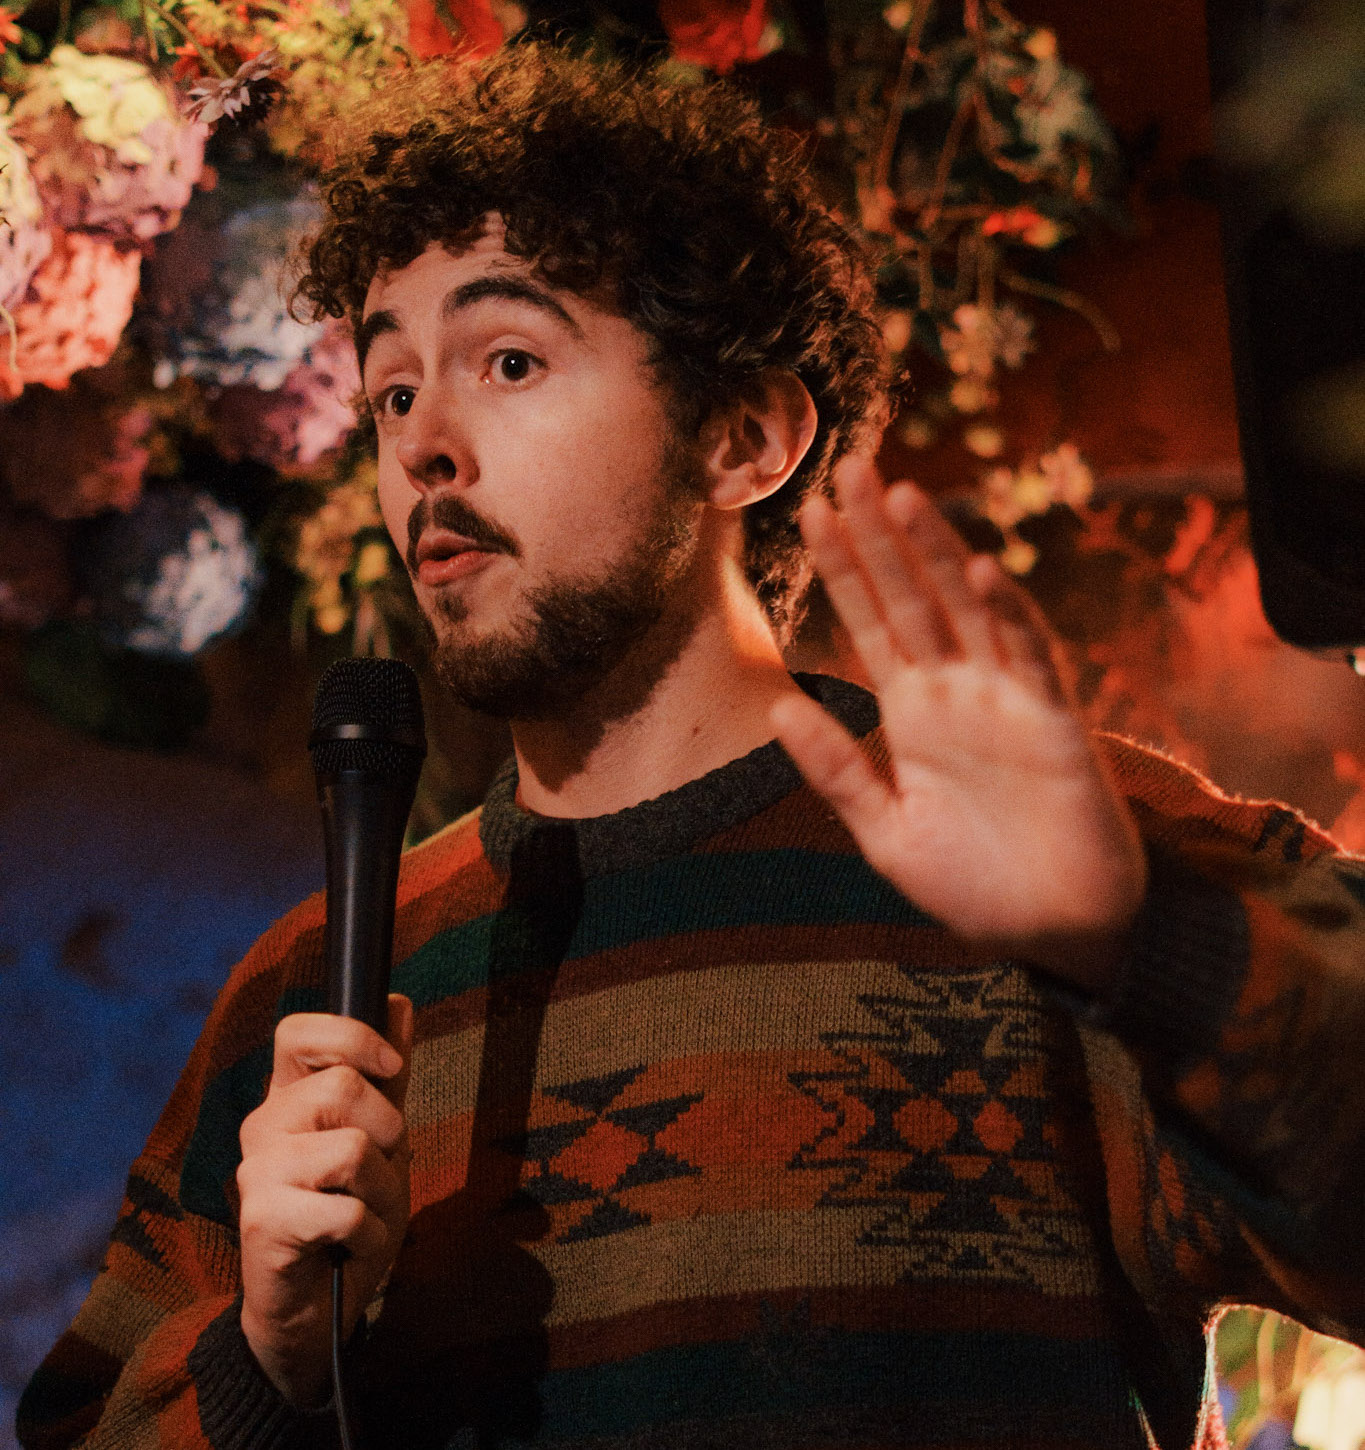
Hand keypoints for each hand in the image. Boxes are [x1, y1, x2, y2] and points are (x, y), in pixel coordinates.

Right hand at [237, 997, 412, 1406]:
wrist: (317, 1307)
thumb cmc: (348, 1216)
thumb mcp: (381, 1139)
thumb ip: (388, 1077)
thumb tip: (400, 1003)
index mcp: (287, 1097)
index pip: (297, 1031)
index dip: (352, 1037)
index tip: (389, 1070)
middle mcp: (262, 1125)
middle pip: (345, 1086)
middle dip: (388, 1133)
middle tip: (374, 1172)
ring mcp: (255, 1172)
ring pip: (353, 1150)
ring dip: (382, 1191)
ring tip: (361, 1213)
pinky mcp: (262, 1220)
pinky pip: (349, 1210)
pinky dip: (370, 1233)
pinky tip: (348, 1246)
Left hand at [771, 458, 1147, 991]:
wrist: (1053, 932)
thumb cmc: (971, 886)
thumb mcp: (885, 831)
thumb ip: (836, 770)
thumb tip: (778, 702)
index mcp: (912, 713)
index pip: (870, 622)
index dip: (843, 568)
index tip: (810, 512)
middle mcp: (956, 692)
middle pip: (912, 596)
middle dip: (880, 535)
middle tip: (850, 467)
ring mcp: (1007, 701)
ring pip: (967, 609)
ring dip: (937, 554)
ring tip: (901, 496)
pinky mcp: (1055, 725)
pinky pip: (1031, 660)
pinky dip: (1008, 617)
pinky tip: (979, 573)